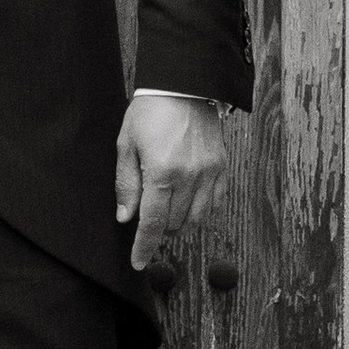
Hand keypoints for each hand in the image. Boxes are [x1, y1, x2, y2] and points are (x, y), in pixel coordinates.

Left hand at [114, 91, 230, 271]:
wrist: (184, 86)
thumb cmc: (150, 112)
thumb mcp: (126, 145)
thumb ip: (126, 184)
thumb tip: (126, 217)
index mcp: (162, 172)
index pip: (153, 222)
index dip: (144, 246)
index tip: (138, 262)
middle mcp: (190, 177)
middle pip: (175, 224)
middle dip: (159, 229)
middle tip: (146, 219)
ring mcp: (210, 173)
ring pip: (196, 219)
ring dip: (179, 223)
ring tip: (165, 210)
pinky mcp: (222, 168)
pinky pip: (213, 204)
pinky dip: (198, 211)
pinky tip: (185, 202)